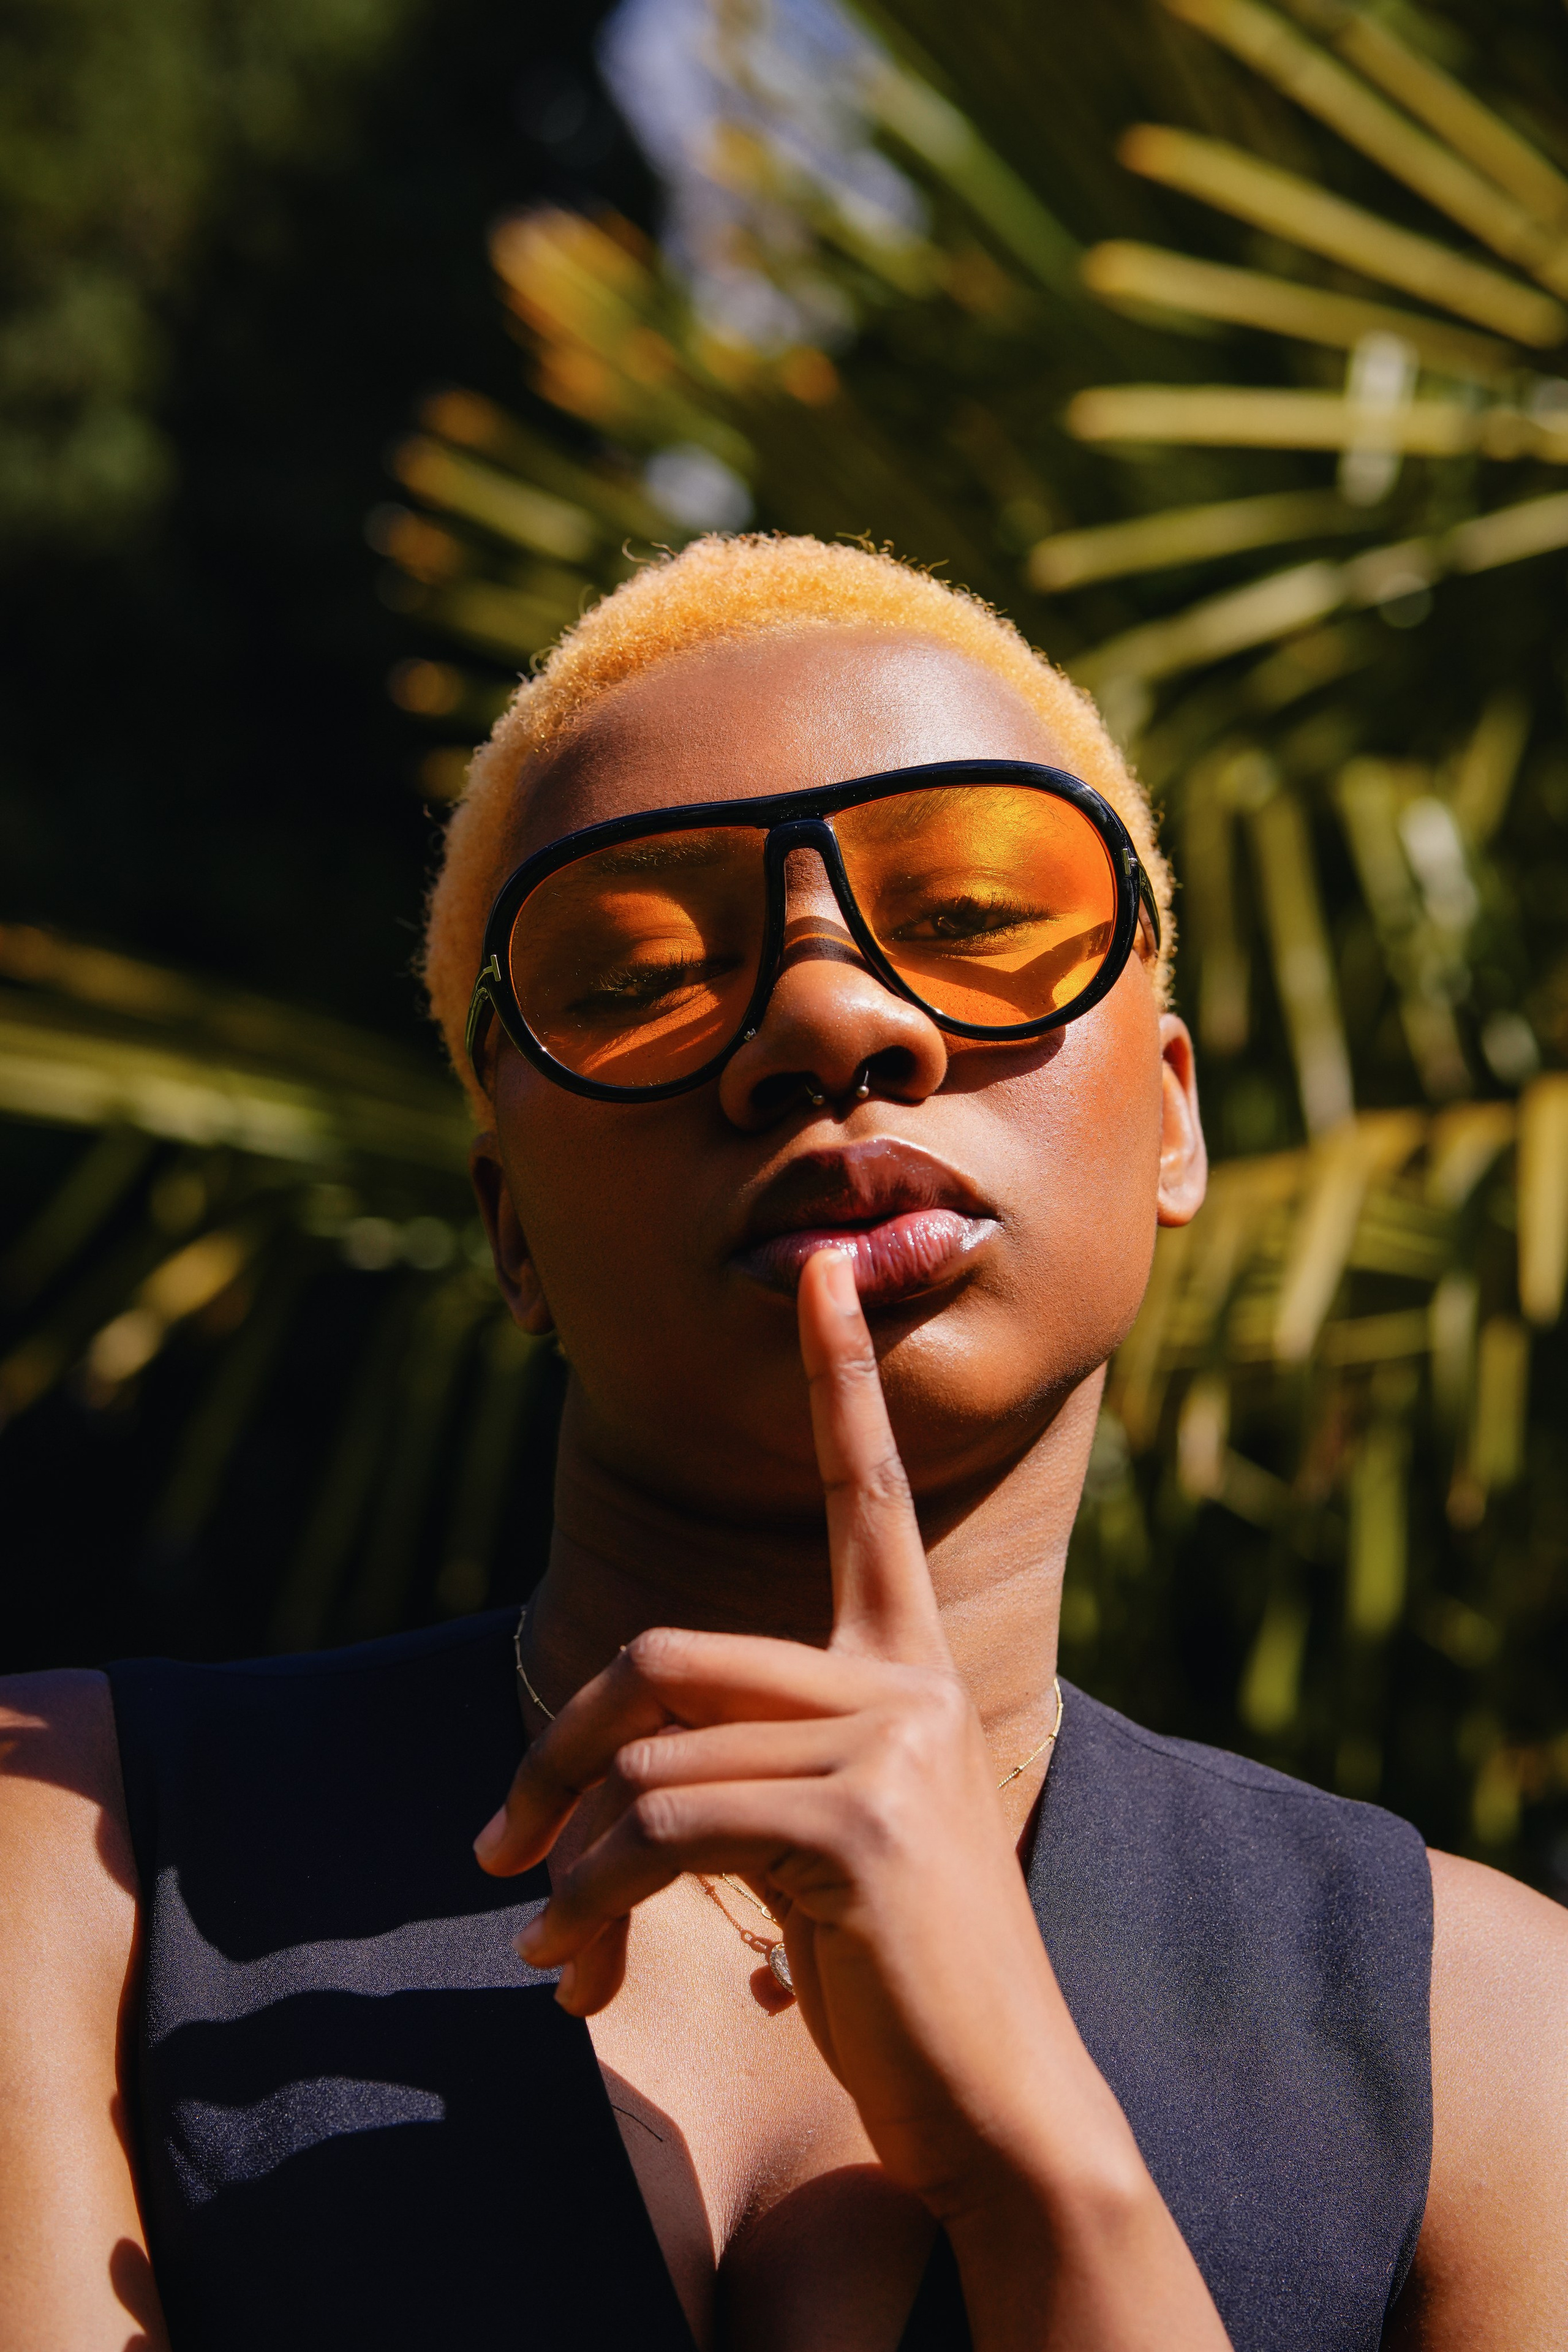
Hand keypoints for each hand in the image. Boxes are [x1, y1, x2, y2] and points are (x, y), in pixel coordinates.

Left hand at [476, 1247, 1061, 2206]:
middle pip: (663, 1657)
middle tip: (497, 1847)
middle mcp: (905, 1687)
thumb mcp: (823, 1854)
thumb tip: (573, 1815)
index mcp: (906, 1675)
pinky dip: (591, 1901)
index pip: (862, 1498)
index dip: (840, 1380)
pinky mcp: (857, 1823)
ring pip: (648, 1761)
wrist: (1006, 2117)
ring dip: (568, 1868)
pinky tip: (582, 1974)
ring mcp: (888, 1746)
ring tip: (554, 1952)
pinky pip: (660, 1827)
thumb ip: (738, 1784)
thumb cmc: (906, 1988)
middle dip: (554, 1750)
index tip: (821, 1272)